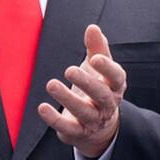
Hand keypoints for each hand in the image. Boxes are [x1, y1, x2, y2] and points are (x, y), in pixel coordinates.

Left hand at [38, 24, 124, 158]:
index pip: (116, 77)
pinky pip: (67, 127)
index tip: (95, 59)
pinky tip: (42, 107)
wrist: (100, 127)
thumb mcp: (99, 68)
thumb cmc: (98, 88)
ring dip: (67, 99)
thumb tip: (93, 27)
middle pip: (101, 95)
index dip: (107, 68)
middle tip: (69, 70)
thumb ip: (97, 48)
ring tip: (51, 84)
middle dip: (86, 83)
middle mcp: (107, 104)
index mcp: (115, 86)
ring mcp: (94, 120)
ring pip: (83, 112)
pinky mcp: (78, 132)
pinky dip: (54, 118)